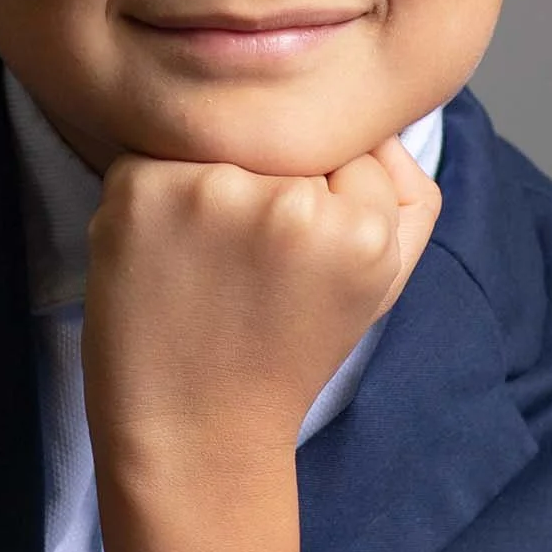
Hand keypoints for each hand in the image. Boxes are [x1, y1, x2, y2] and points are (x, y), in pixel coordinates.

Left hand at [83, 134, 440, 551]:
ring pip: (222, 139)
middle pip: (285, 140)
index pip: (350, 148)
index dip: (319, 199)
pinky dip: (154, 198)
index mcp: (362, 229)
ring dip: (210, 185)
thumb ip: (410, 197)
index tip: (295, 264)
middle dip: (266, 187)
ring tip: (203, 266)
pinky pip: (153, 153)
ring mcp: (210, 193)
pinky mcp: (142, 192)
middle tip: (245, 270)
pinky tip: (162, 259)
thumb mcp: (381, 285)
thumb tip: (385, 118)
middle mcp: (291, 204)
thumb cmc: (288, 354)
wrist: (194, 434)